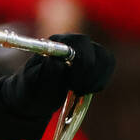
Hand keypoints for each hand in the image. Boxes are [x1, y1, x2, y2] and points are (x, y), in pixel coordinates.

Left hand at [0, 35, 114, 119]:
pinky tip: (86, 89)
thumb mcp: (32, 84)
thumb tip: (58, 61)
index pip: (79, 43)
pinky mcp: (94, 61)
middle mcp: (71, 42)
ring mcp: (84, 51)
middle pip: (96, 50)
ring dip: (96, 78)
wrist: (34, 97)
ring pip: (106, 58)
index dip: (82, 64)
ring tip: (80, 90)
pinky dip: (101, 81)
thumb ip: (45, 72)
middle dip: (89, 74)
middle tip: (76, 90)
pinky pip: (108, 66)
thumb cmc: (31, 90)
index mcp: (55, 43)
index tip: (72, 84)